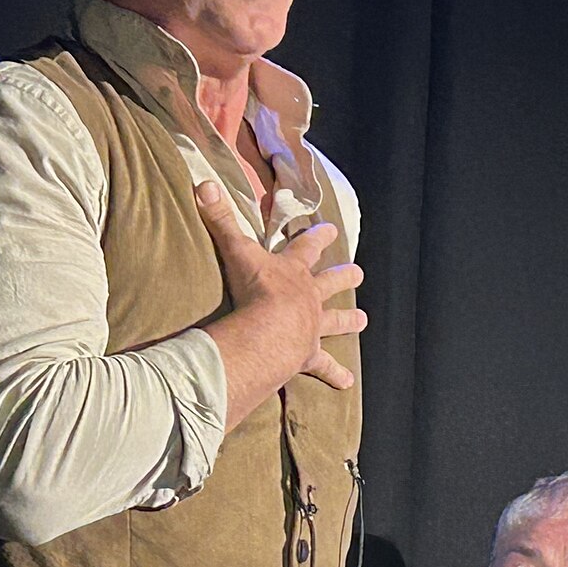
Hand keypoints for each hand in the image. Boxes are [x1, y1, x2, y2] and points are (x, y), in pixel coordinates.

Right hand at [195, 179, 366, 426]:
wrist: (268, 329)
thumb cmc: (253, 289)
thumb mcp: (236, 250)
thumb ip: (220, 219)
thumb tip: (204, 183)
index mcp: (292, 272)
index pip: (306, 248)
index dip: (317, 237)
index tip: (331, 229)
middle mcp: (308, 298)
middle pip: (331, 283)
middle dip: (344, 276)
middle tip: (359, 273)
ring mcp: (311, 326)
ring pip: (335, 321)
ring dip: (348, 320)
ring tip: (362, 320)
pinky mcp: (308, 354)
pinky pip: (325, 366)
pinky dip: (335, 374)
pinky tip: (347, 383)